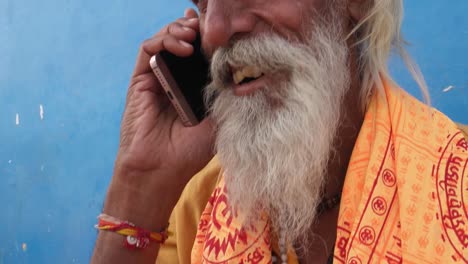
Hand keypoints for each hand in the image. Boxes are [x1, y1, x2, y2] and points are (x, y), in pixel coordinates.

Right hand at [115, 8, 214, 190]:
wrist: (160, 169)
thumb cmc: (189, 151)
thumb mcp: (218, 119)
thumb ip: (225, 92)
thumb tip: (241, 65)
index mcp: (194, 86)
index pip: (203, 52)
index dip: (211, 37)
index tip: (226, 29)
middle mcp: (176, 79)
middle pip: (184, 40)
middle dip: (196, 27)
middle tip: (209, 24)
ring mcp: (157, 77)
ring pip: (165, 39)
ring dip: (180, 29)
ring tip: (194, 33)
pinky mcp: (140, 79)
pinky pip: (148, 49)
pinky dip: (164, 40)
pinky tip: (183, 46)